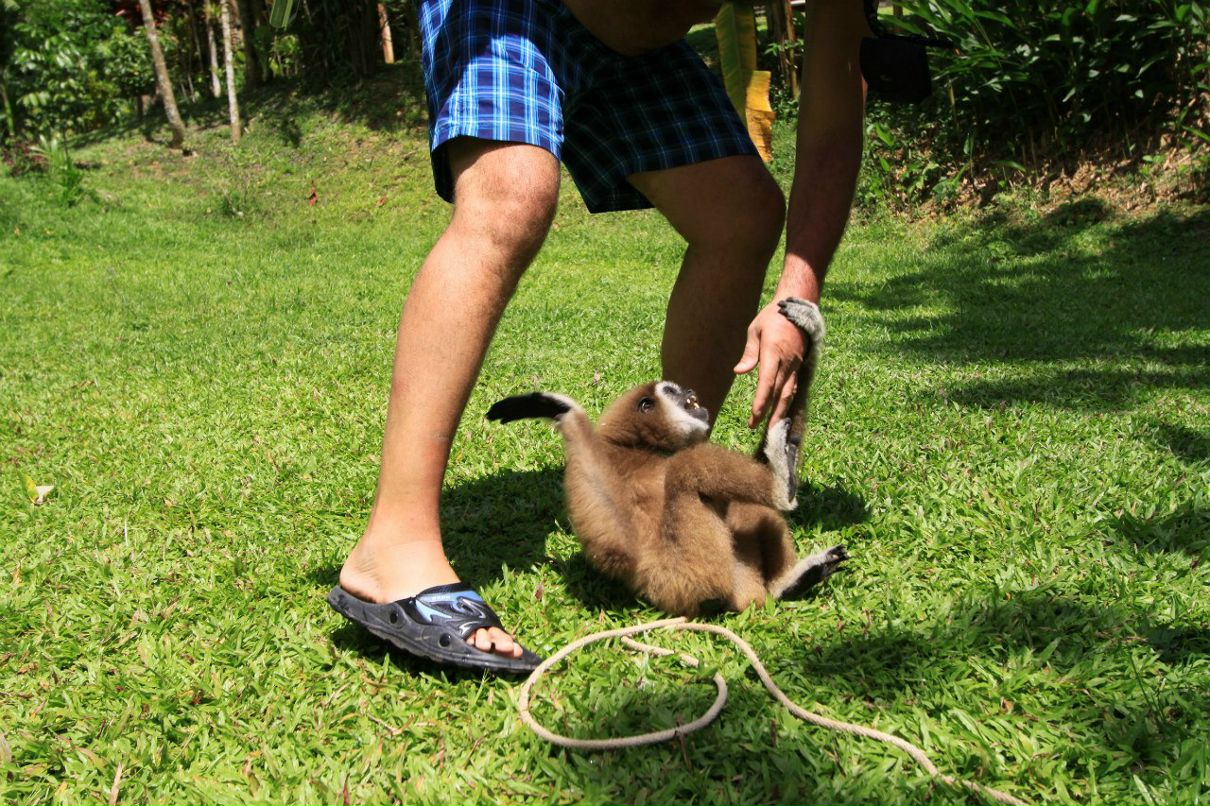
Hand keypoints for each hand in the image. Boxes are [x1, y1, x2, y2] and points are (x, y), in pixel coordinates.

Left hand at [734, 300, 807, 427]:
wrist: (798, 307)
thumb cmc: (772, 317)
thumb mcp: (755, 330)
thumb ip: (749, 353)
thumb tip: (739, 372)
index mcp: (774, 352)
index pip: (767, 381)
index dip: (761, 401)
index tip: (754, 416)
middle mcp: (787, 362)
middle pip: (779, 393)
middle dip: (769, 413)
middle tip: (757, 428)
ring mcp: (795, 365)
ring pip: (788, 393)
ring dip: (780, 412)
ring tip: (771, 428)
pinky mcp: (798, 366)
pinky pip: (792, 387)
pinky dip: (787, 401)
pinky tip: (781, 412)